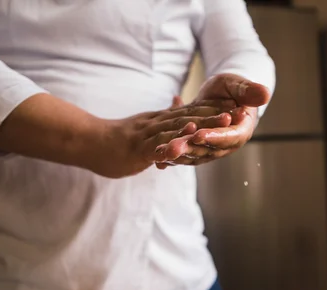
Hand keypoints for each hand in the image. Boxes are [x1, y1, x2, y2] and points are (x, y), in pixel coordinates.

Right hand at [87, 100, 232, 177]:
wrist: (88, 141)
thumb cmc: (117, 138)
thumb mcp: (144, 125)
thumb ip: (162, 117)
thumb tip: (177, 104)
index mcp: (158, 120)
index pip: (189, 112)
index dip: (212, 109)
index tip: (233, 105)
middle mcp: (156, 124)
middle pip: (189, 117)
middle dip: (215, 115)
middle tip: (237, 111)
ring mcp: (147, 135)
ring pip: (178, 129)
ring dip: (202, 125)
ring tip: (224, 122)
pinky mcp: (138, 148)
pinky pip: (157, 146)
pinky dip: (172, 144)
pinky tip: (186, 142)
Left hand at [155, 73, 270, 167]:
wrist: (222, 97)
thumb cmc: (234, 89)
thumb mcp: (240, 85)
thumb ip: (250, 91)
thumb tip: (265, 94)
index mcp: (240, 130)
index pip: (228, 137)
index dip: (214, 136)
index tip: (199, 134)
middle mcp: (226, 144)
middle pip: (207, 150)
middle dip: (189, 149)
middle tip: (173, 147)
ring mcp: (211, 149)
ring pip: (193, 155)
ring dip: (178, 155)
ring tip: (161, 152)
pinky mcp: (198, 150)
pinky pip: (185, 155)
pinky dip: (172, 156)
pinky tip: (157, 158)